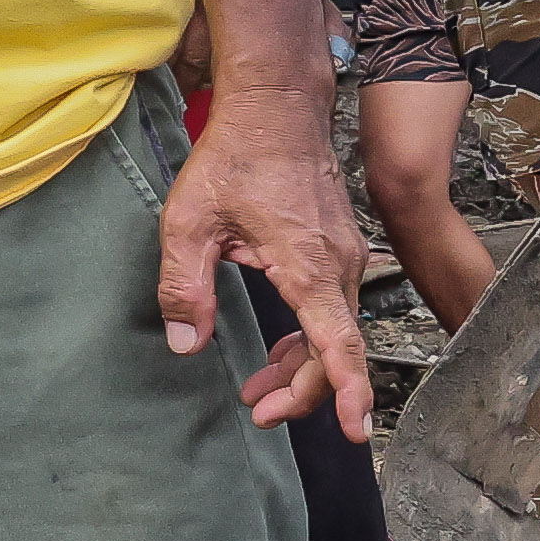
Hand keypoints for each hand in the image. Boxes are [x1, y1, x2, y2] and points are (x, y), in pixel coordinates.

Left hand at [164, 90, 374, 441]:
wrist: (277, 109)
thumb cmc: (237, 157)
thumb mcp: (190, 223)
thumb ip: (184, 288)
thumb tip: (185, 343)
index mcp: (308, 268)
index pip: (339, 346)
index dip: (348, 393)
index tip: (356, 431)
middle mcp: (340, 270)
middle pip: (336, 352)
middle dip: (302, 392)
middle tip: (260, 413)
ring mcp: (347, 261)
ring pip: (335, 333)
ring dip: (302, 367)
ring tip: (261, 389)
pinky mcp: (341, 253)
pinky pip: (333, 310)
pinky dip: (310, 337)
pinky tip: (280, 344)